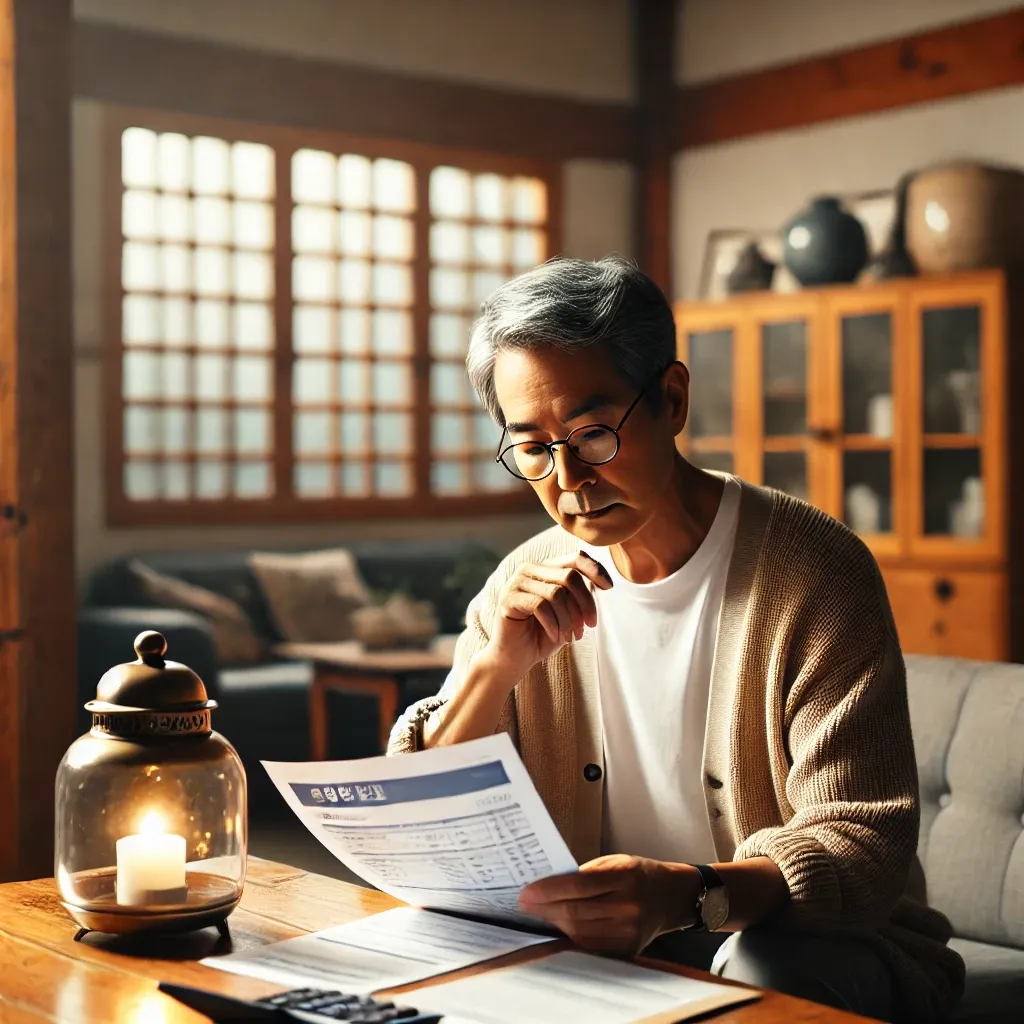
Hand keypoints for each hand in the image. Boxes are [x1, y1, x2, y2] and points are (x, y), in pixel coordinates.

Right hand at [484, 552, 611, 683]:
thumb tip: (602, 583)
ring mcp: (516, 583)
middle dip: (585, 603)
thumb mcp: (568, 614)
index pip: (575, 558)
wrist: (514, 659)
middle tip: (590, 625)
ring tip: (571, 636)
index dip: (595, 570)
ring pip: (556, 593)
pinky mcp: (508, 599)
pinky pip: (540, 606)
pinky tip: (556, 636)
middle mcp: (529, 570)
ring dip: (569, 619)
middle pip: (569, 576)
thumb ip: (579, 596)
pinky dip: (553, 624)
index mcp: (545, 569)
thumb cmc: (542, 636)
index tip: (609, 587)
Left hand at [518, 855, 699, 956]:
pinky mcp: (628, 948)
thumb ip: (586, 873)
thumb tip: (550, 884)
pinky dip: (571, 936)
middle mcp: (628, 905)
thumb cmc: (640, 873)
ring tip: (537, 913)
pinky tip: (558, 926)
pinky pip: (591, 944)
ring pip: (580, 931)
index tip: (527, 891)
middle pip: (576, 911)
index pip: (578, 885)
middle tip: (524, 903)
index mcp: (625, 876)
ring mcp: (629, 930)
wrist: (672, 896)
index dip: (549, 890)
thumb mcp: (615, 862)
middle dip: (545, 908)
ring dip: (554, 922)